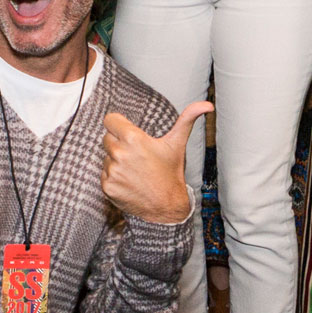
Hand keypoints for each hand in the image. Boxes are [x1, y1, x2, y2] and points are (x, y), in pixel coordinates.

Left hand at [100, 101, 209, 226]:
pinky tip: (129, 182)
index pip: (110, 120)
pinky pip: (105, 174)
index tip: (127, 131)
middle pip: (107, 138)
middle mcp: (120, 154)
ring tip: (135, 170)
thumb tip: (206, 105)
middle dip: (119, 143)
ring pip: (106, 157)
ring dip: (116, 161)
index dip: (118, 124)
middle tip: (136, 154)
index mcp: (133, 139)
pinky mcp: (107, 186)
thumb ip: (187, 119)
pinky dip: (114, 178)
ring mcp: (112, 171)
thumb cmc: (171, 173)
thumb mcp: (177, 144)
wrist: (167, 207)